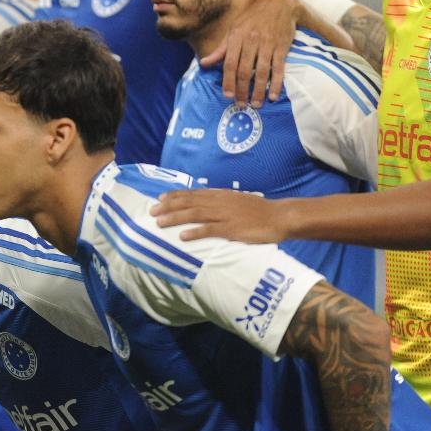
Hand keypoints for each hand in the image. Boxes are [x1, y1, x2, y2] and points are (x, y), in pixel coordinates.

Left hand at [151, 189, 285, 243]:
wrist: (279, 216)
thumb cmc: (258, 211)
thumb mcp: (236, 200)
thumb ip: (220, 202)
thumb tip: (203, 204)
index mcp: (220, 195)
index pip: (193, 193)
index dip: (175, 195)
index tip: (160, 198)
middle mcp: (219, 202)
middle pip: (189, 202)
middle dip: (168, 206)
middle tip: (151, 211)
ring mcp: (225, 215)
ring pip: (195, 215)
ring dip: (175, 218)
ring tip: (159, 222)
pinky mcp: (232, 229)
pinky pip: (210, 230)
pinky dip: (195, 232)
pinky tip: (182, 236)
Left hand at [201, 0, 296, 106]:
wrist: (279, 3)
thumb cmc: (251, 18)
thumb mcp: (233, 30)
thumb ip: (221, 49)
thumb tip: (204, 64)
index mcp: (236, 37)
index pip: (229, 63)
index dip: (227, 81)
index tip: (227, 96)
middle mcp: (251, 41)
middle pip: (244, 70)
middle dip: (241, 90)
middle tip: (240, 104)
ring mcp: (268, 44)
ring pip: (262, 72)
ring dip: (258, 90)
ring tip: (255, 104)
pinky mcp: (282, 47)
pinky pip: (279, 68)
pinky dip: (276, 83)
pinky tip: (273, 95)